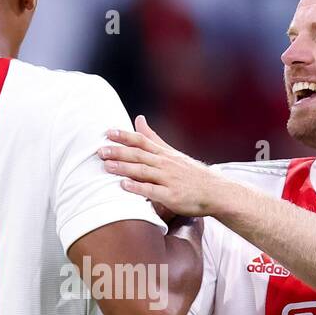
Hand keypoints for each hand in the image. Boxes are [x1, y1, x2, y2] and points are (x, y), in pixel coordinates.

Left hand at [99, 116, 228, 218]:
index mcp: (164, 154)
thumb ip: (153, 137)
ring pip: (143, 171)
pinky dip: (138, 188)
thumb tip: (138, 118)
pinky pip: (152, 191)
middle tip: (100, 151)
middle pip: (139, 155)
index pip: (142, 141)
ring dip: (124, 168)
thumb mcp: (172, 153)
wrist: (216, 192)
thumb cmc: (191, 174)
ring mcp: (168, 180)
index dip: (124, 136)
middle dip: (119, 152)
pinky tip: (124, 186)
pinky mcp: (171, 196)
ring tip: (107, 166)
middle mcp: (165, 164)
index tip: (108, 133)